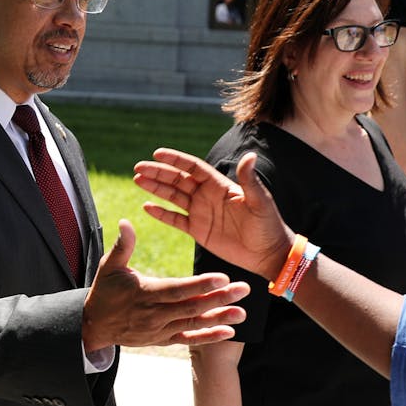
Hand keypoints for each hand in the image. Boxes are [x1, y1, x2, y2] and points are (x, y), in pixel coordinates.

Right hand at [80, 220, 248, 351]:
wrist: (94, 326)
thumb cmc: (104, 291)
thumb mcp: (109, 266)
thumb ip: (122, 245)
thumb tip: (126, 221)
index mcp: (146, 292)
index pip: (177, 289)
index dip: (200, 284)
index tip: (222, 277)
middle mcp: (155, 314)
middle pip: (192, 306)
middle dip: (219, 298)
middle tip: (243, 289)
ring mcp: (160, 329)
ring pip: (194, 324)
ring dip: (219, 318)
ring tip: (242, 312)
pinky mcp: (163, 339)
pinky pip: (189, 339)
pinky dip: (209, 337)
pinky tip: (229, 331)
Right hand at [134, 149, 293, 279]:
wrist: (268, 253)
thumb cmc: (268, 224)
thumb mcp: (260, 201)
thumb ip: (250, 179)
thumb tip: (250, 155)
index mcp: (219, 185)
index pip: (193, 167)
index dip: (176, 159)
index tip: (158, 152)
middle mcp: (207, 195)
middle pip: (178, 179)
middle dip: (158, 173)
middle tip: (138, 167)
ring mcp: (201, 213)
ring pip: (173, 197)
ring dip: (155, 188)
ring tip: (138, 180)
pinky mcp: (198, 231)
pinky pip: (175, 220)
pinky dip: (161, 214)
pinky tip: (147, 207)